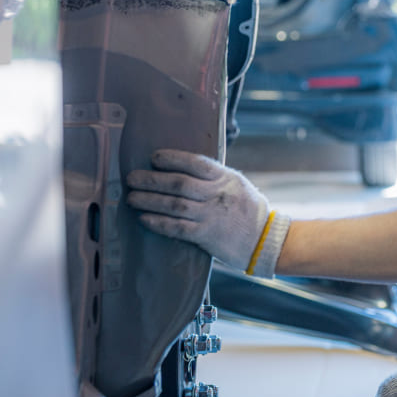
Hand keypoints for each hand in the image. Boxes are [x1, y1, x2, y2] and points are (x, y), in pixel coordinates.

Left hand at [126, 149, 288, 276]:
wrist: (265, 239)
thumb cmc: (249, 210)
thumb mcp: (237, 184)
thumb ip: (214, 177)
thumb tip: (183, 168)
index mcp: (225, 178)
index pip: (196, 163)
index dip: (173, 158)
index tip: (153, 157)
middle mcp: (217, 194)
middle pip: (179, 183)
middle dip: (152, 180)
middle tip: (132, 178)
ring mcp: (211, 215)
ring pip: (174, 204)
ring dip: (149, 200)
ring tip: (131, 198)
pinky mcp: (206, 235)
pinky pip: (177, 227)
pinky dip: (159, 222)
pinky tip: (145, 218)